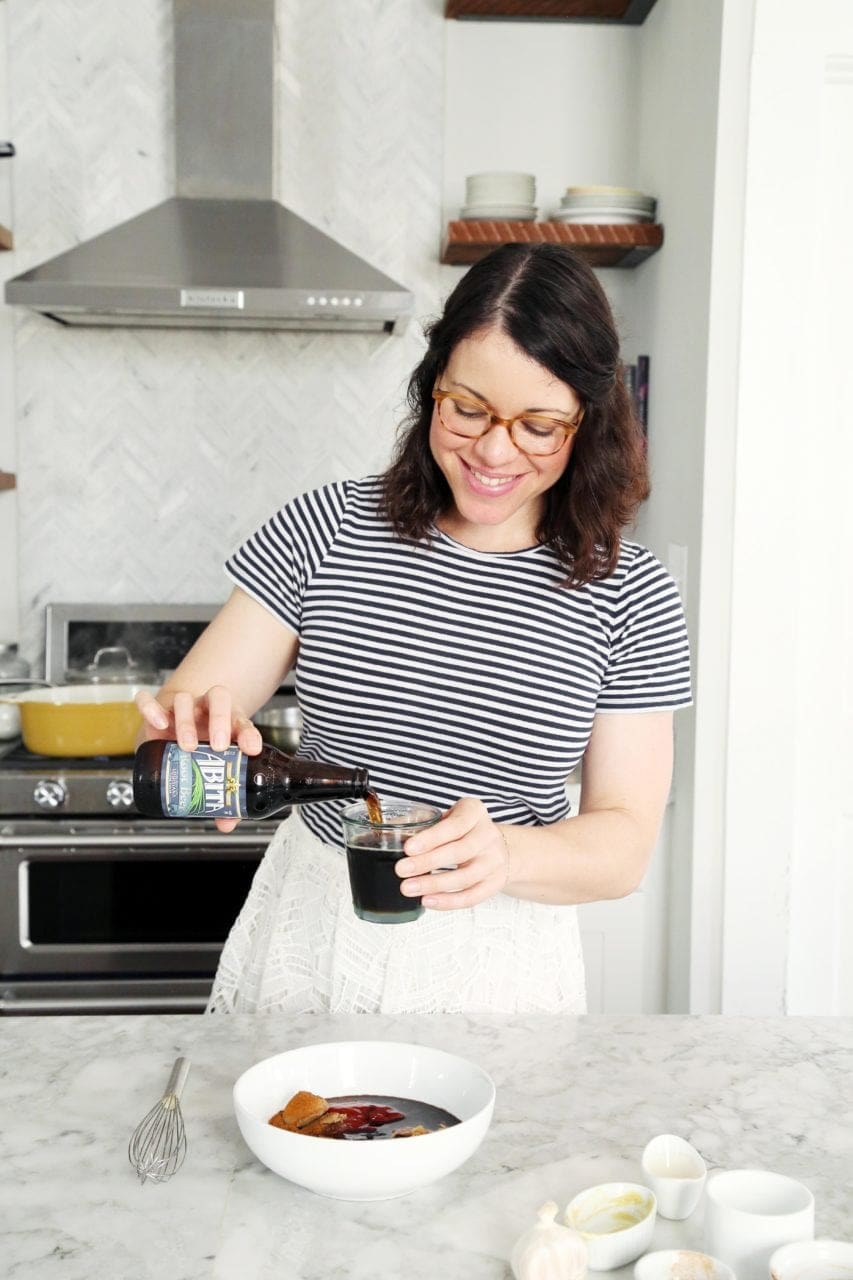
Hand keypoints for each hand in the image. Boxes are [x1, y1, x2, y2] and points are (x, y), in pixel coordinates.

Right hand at [135, 686, 262, 832]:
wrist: (176, 725)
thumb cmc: (202, 746)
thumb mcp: (214, 767)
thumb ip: (223, 795)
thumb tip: (227, 823)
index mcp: (227, 721)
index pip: (242, 721)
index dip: (248, 734)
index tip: (251, 749)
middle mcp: (206, 709)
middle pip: (218, 698)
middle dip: (220, 721)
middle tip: (218, 747)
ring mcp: (182, 706)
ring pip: (185, 700)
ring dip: (186, 722)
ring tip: (187, 746)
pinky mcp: (157, 709)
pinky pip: (150, 701)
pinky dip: (151, 708)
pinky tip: (158, 723)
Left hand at [394, 797, 511, 910]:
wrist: (499, 845)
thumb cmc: (465, 830)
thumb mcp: (448, 816)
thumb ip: (422, 822)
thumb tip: (387, 833)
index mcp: (475, 812)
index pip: (455, 825)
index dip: (432, 838)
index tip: (408, 848)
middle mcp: (488, 835)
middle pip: (459, 851)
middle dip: (427, 862)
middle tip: (401, 869)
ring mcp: (494, 861)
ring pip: (465, 877)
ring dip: (434, 884)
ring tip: (408, 888)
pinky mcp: (495, 882)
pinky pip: (472, 897)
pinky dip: (449, 901)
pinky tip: (428, 901)